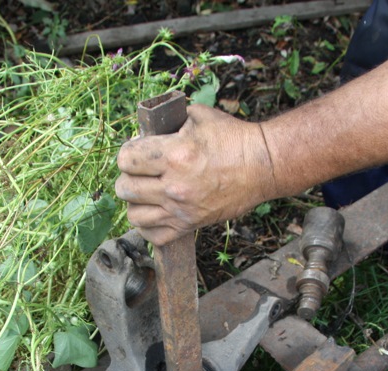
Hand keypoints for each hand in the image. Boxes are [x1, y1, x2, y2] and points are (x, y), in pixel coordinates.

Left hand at [115, 104, 277, 244]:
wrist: (262, 166)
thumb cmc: (232, 139)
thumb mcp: (198, 117)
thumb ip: (168, 123)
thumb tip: (144, 131)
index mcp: (174, 155)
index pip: (126, 159)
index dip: (128, 152)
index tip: (138, 150)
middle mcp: (174, 185)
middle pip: (125, 188)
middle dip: (129, 176)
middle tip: (142, 172)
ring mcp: (181, 209)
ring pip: (134, 215)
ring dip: (136, 203)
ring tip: (146, 193)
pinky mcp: (190, 224)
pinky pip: (154, 235)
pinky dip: (149, 226)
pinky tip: (155, 213)